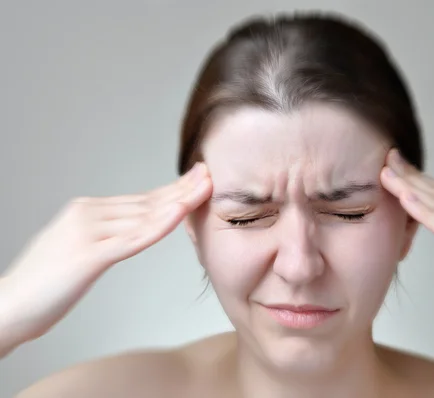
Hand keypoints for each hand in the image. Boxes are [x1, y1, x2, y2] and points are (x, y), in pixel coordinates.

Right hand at [1, 163, 211, 348]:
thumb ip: (107, 235)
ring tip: (207, 189)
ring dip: (180, 202)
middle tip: (211, 175)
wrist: (7, 307)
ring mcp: (88, 232)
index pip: (141, 198)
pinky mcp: (89, 255)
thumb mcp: (80, 249)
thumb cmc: (45, 283)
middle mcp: (88, 213)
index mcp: (87, 210)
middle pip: (147, 202)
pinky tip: (180, 213)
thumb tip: (135, 228)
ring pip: (145, 216)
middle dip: (183, 189)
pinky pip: (133, 239)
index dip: (173, 189)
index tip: (198, 179)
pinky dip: (160, 225)